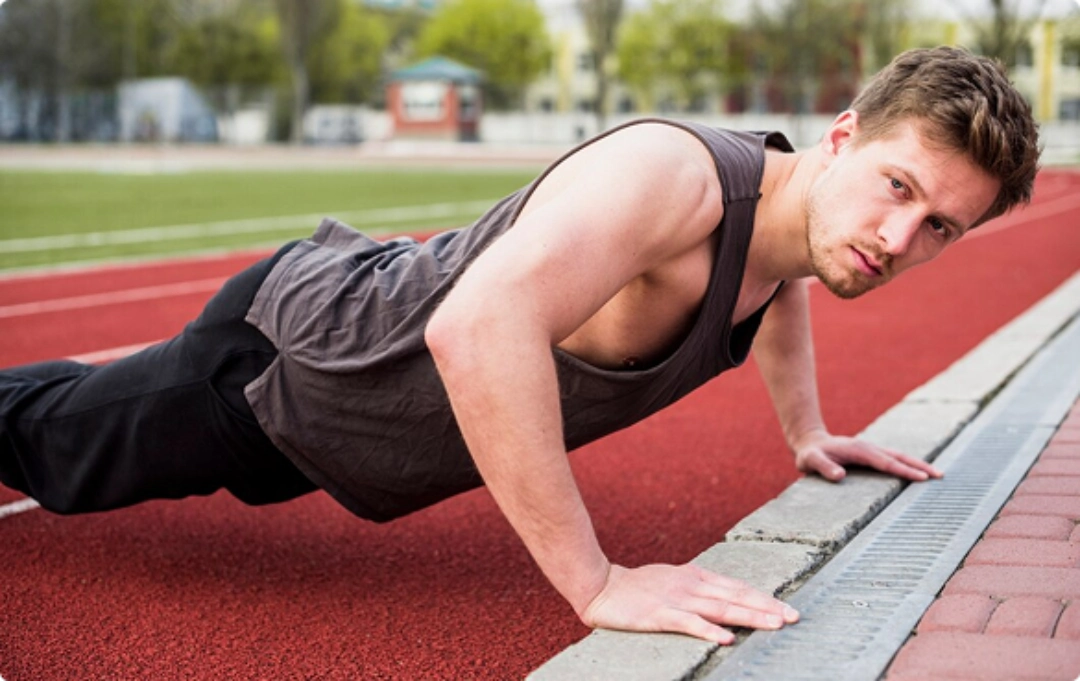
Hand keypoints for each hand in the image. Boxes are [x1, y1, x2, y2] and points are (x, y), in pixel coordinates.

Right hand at [579, 563, 798, 643]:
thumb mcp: (673, 580)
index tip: (787, 608)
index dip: (763, 597)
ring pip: (720, 608)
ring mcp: (676, 599)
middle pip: (736, 596)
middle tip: (794, 617)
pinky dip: (708, 630)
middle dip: (767, 607)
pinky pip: (688, 623)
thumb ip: (698, 587)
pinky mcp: (660, 614)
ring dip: (749, 616)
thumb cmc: (637, 587)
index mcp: (696, 576)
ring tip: (774, 625)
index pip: (737, 587)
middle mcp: (691, 584)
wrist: (601, 586)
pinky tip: (726, 638)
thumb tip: (725, 596)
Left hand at [793, 430, 942, 481]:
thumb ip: (823, 467)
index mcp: (859, 450)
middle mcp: (869, 448)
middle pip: (899, 456)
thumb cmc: (810, 455)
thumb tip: (840, 475)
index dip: (904, 470)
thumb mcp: (811, 461)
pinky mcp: (871, 454)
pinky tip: (918, 473)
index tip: (921, 478)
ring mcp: (871, 450)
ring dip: (918, 464)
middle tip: (940, 476)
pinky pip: (893, 459)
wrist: (810, 443)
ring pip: (899, 456)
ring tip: (937, 474)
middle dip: (920, 465)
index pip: (886, 462)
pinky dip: (908, 464)